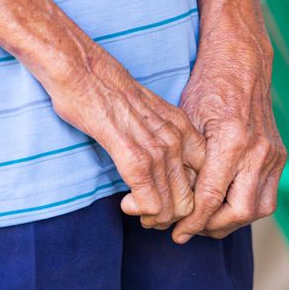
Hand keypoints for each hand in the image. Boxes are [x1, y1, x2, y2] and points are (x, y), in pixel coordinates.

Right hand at [52, 46, 205, 229]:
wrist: (83, 71)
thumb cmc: (109, 94)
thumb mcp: (152, 114)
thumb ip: (164, 138)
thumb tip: (167, 167)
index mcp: (184, 129)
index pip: (204, 177)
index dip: (188, 197)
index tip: (166, 199)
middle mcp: (178, 140)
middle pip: (192, 199)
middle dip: (172, 216)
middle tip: (149, 213)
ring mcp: (159, 148)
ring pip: (174, 207)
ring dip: (154, 218)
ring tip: (136, 208)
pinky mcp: (134, 157)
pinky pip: (151, 202)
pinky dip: (140, 210)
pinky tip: (126, 202)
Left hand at [172, 7, 286, 242]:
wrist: (242, 64)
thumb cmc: (208, 87)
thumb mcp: (188, 121)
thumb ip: (188, 163)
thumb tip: (177, 200)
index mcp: (232, 142)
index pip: (212, 198)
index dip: (192, 221)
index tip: (178, 233)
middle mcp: (258, 151)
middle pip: (240, 212)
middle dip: (213, 227)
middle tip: (191, 228)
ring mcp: (273, 154)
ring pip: (260, 208)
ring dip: (234, 221)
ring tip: (209, 220)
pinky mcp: (280, 155)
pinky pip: (268, 194)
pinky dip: (248, 206)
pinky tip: (227, 203)